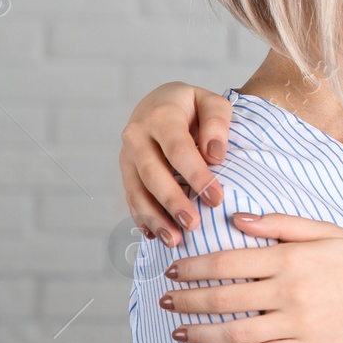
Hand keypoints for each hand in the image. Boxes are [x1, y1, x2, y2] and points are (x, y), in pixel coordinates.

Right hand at [119, 81, 231, 244]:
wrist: (161, 103)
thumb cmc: (194, 107)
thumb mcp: (212, 103)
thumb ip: (217, 123)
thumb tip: (215, 155)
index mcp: (160, 116)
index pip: (178, 150)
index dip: (197, 176)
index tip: (217, 199)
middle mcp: (136, 136)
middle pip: (153, 174)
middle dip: (173, 202)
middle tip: (193, 226)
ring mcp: (127, 156)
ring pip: (137, 191)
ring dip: (154, 218)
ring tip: (175, 240)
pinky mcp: (125, 172)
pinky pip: (131, 198)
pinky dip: (142, 218)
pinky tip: (156, 236)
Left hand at [159, 213, 342, 342]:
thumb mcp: (330, 231)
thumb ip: (282, 223)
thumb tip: (238, 219)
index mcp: (293, 258)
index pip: (228, 261)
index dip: (193, 267)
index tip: (172, 270)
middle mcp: (291, 292)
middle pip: (222, 298)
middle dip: (185, 300)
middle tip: (163, 300)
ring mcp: (298, 324)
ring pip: (234, 332)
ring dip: (198, 332)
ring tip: (178, 331)